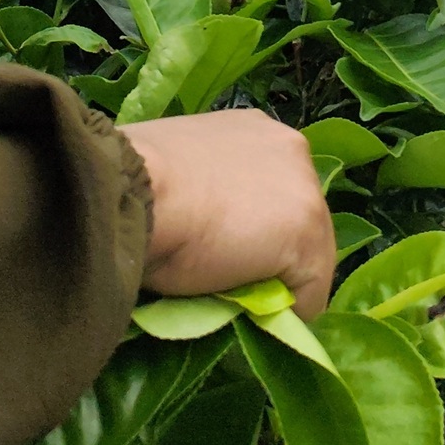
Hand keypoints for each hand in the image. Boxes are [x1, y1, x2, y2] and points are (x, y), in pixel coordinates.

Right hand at [123, 111, 334, 319]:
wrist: (135, 190)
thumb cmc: (137, 180)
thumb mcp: (178, 170)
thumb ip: (203, 186)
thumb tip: (201, 221)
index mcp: (256, 130)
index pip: (272, 191)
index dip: (250, 225)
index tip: (222, 246)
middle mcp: (291, 149)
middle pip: (296, 218)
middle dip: (268, 248)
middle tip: (227, 272)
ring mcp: (307, 193)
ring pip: (307, 256)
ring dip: (274, 278)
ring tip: (234, 295)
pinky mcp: (308, 238)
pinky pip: (309, 294)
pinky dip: (284, 313)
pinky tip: (249, 314)